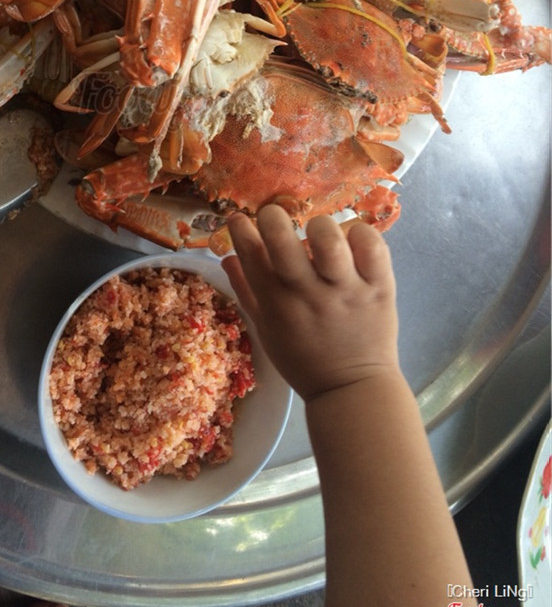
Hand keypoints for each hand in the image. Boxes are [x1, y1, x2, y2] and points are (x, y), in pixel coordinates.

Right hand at [222, 204, 399, 401]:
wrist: (352, 389)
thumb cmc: (303, 360)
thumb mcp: (266, 330)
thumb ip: (246, 291)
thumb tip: (227, 256)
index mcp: (277, 304)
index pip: (251, 254)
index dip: (240, 228)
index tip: (240, 219)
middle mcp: (308, 293)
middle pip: (283, 240)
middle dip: (272, 217)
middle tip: (277, 218)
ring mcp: (346, 290)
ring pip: (330, 240)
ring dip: (320, 227)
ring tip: (320, 234)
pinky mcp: (379, 288)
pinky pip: (372, 247)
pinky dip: (360, 234)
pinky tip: (352, 241)